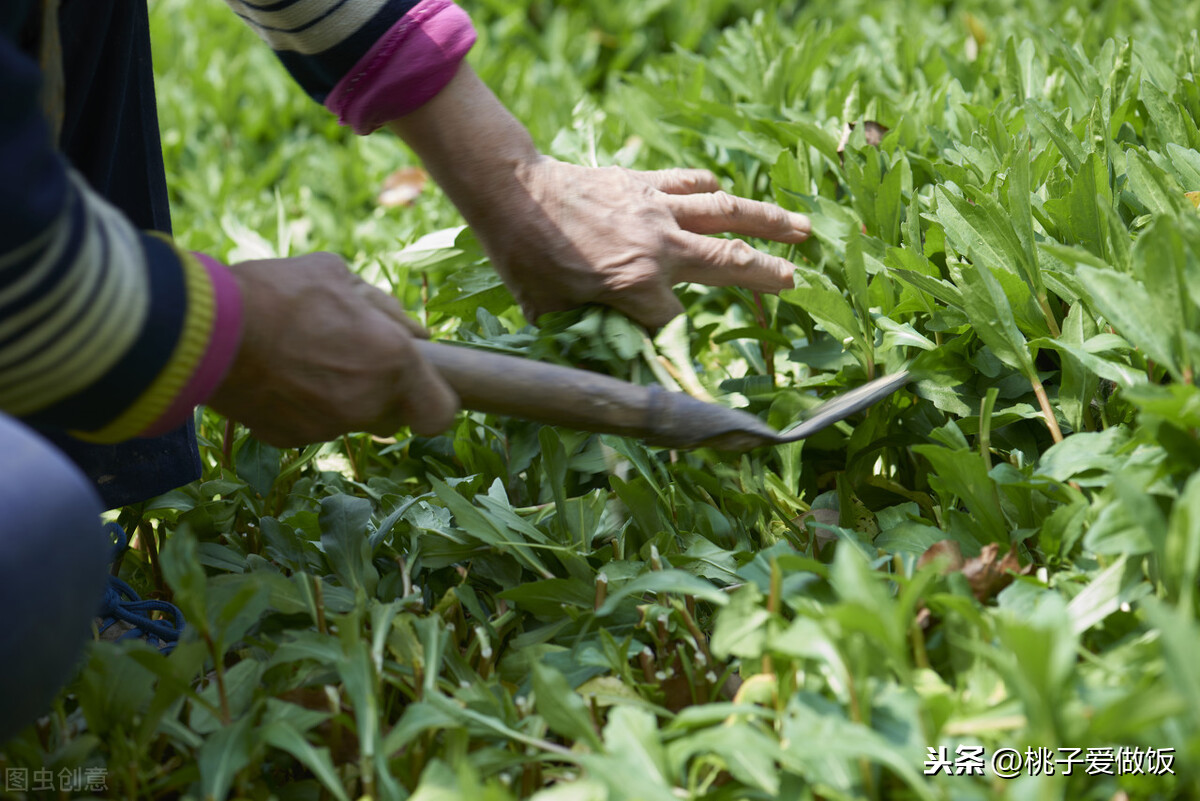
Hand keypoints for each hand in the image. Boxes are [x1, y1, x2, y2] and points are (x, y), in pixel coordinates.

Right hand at [207, 253, 458, 445]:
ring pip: (350, 418)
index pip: (439, 413)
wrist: (205, 331)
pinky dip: (301, 406)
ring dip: (339, 396)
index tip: (420, 384)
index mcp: (393, 362)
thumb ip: (384, 308)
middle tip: (350, 354)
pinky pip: (311, 425)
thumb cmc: (278, 293)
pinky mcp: (289, 439)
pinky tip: (277, 375)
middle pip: (392, 414)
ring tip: (303, 355)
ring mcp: (328, 427)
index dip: (433, 400)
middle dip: (381, 390)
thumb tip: (412, 330)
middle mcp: (367, 403)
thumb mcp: (338, 276)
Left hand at [388, 66, 808, 329]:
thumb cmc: (525, 258)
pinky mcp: (644, 184)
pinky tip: (722, 195)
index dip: (668, 341)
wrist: (511, 192)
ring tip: (802, 228)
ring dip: (767, 221)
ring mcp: (655, 208)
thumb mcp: (551, 315)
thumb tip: (606, 368)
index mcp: (636, 283)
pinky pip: (688, 184)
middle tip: (796, 281)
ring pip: (725, 212)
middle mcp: (658, 245)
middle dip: (765, 275)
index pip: (671, 324)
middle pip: (727, 263)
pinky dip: (708, 190)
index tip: (665, 353)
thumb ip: (586, 339)